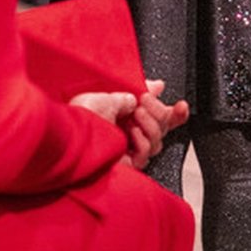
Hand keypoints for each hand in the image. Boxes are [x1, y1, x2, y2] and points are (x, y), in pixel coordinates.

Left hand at [70, 79, 189, 170]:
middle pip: (162, 127)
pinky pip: (147, 154)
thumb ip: (136, 91)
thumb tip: (155, 86)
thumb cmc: (80, 116)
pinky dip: (143, 141)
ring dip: (150, 125)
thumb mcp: (111, 94)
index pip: (158, 117)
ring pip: (158, 140)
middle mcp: (129, 132)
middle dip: (158, 111)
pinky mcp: (127, 164)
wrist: (69, 134)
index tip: (180, 106)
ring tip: (134, 117)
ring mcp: (128, 149)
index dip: (174, 113)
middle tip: (144, 101)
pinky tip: (132, 135)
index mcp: (126, 115)